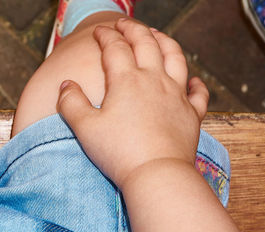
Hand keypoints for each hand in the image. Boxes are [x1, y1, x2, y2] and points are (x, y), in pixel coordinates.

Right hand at [57, 18, 208, 187]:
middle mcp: (155, 81)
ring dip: (165, 42)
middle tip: (124, 24)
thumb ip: (71, 103)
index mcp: (127, 81)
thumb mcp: (84, 128)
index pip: (115, 48)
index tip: (99, 30)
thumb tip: (66, 85)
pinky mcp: (192, 115)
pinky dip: (195, 82)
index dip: (106, 36)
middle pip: (147, 44)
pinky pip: (198, 93)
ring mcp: (177, 96)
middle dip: (134, 29)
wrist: (157, 175)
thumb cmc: (118, 152)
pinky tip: (192, 80)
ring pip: (176, 57)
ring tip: (157, 36)